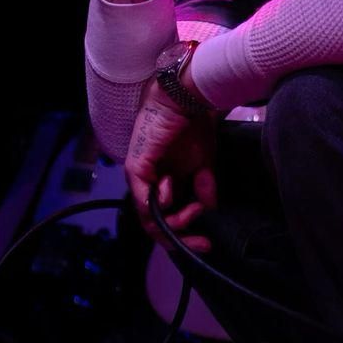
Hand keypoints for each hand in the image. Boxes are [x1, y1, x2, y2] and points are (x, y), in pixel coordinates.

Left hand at [125, 76, 219, 253]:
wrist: (184, 100)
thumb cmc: (194, 127)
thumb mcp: (204, 165)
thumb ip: (204, 189)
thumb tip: (208, 211)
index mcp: (164, 183)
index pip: (168, 219)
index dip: (187, 235)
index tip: (208, 242)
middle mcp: (148, 185)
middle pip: (156, 225)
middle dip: (181, 237)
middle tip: (203, 242)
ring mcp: (139, 178)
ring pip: (150, 218)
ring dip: (176, 219)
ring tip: (194, 207)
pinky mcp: (134, 168)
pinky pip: (143, 199)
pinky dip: (160, 203)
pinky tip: (171, 193)